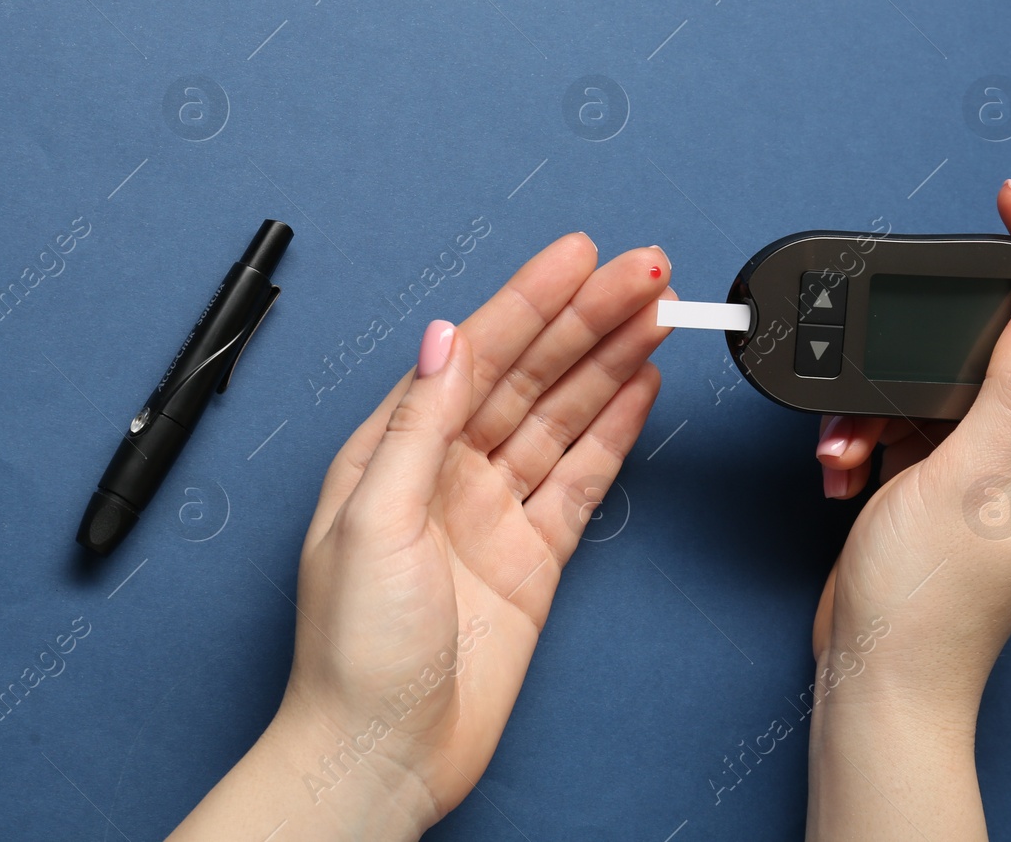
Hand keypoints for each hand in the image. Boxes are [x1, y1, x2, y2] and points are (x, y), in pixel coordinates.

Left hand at [170, 234, 675, 840]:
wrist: (384, 754)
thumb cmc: (354, 650)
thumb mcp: (372, 522)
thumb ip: (415, 427)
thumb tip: (441, 339)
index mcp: (394, 451)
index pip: (473, 354)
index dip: (528, 301)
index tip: (577, 257)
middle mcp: (445, 471)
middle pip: (528, 375)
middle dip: (586, 319)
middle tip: (646, 272)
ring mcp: (492, 510)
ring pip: (561, 416)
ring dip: (608, 362)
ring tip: (656, 313)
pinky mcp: (533, 556)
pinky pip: (581, 478)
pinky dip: (612, 432)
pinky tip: (638, 388)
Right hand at [805, 180, 1010, 840]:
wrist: (876, 674)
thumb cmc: (928, 600)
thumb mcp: (968, 477)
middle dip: (948, 324)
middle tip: (902, 304)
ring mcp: (996, 464)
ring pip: (951, 378)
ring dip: (889, 393)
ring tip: (854, 439)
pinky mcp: (947, 477)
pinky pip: (911, 418)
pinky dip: (869, 429)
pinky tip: (845, 465)